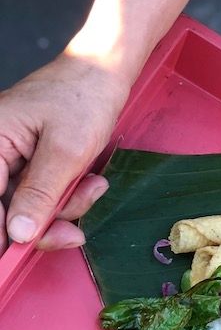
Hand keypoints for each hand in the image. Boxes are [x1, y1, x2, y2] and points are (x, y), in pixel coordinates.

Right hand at [0, 55, 129, 251]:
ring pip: (31, 208)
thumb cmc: (82, 98)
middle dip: (45, 224)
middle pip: (7, 210)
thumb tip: (19, 233)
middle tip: (74, 233)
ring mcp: (13, 160)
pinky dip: (69, 198)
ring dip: (65, 209)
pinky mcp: (32, 165)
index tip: (17, 255)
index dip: (2, 231)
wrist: (103, 74)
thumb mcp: (65, 152)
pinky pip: (45, 196)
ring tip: (92, 187)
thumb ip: (40, 194)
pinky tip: (90, 183)